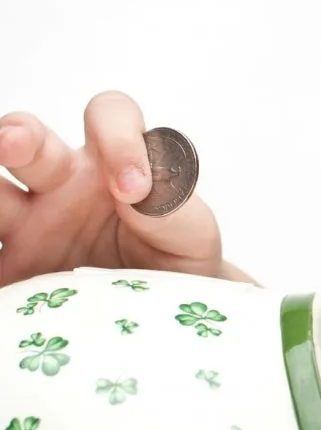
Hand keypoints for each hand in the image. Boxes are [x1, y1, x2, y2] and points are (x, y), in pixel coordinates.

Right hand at [0, 91, 252, 285]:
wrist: (164, 313)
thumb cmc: (179, 260)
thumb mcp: (192, 238)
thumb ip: (175, 212)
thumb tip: (138, 194)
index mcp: (112, 163)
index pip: (110, 117)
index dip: (118, 138)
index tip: (133, 189)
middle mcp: (60, 182)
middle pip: (28, 139)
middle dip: (17, 134)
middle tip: (13, 144)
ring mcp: (27, 223)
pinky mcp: (12, 267)